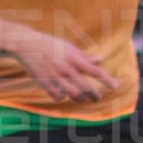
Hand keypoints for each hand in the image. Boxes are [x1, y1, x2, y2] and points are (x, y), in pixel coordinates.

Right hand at [0, 21, 115, 102]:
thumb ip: (84, 56)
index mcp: (74, 57)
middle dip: (94, 95)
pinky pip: (58, 96)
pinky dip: (62, 97)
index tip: (116, 86)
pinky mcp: (44, 82)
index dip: (106, 79)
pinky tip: (63, 94)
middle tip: (98, 98)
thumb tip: (101, 60)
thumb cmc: (50, 45)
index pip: (94, 71)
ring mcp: (55, 76)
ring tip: (81, 97)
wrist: (27, 45)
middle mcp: (66, 68)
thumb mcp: (69, 47)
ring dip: (79, 97)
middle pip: (85, 87)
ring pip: (73, 94)